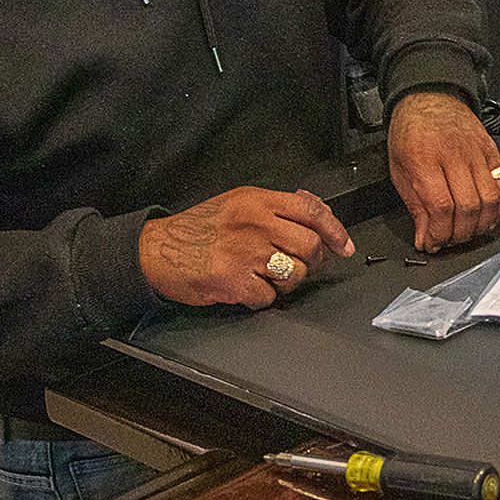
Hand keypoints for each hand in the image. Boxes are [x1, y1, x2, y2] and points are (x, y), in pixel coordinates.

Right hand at [138, 187, 353, 307]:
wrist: (155, 251)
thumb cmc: (196, 230)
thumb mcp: (236, 203)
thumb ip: (275, 207)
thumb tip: (315, 210)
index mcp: (257, 201)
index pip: (311, 209)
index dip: (335, 229)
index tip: (345, 245)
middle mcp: (255, 223)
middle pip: (310, 245)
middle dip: (315, 261)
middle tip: (305, 265)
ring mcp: (245, 253)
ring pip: (295, 273)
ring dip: (288, 281)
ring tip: (268, 276)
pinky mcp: (234, 281)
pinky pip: (269, 297)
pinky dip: (262, 298)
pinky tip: (247, 287)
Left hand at [388, 91, 499, 250]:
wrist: (429, 98)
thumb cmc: (411, 131)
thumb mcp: (399, 169)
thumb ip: (415, 205)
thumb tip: (426, 237)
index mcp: (424, 159)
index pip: (440, 206)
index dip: (438, 232)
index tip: (433, 243)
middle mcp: (453, 155)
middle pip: (468, 206)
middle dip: (459, 233)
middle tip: (449, 240)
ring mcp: (476, 153)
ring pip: (489, 199)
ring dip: (480, 224)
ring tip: (467, 231)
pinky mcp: (492, 153)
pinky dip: (499, 207)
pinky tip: (487, 216)